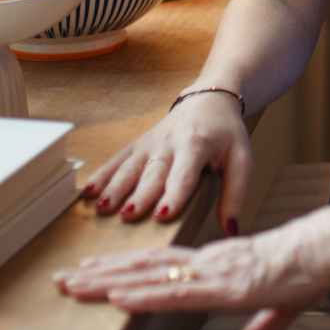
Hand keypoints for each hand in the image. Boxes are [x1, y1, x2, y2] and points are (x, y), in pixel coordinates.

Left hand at [52, 201, 329, 329]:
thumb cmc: (311, 269)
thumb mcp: (282, 306)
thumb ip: (264, 325)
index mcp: (219, 265)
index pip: (161, 266)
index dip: (124, 267)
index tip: (91, 270)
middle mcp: (208, 263)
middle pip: (144, 266)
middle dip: (100, 271)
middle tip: (62, 276)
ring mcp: (213, 272)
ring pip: (149, 275)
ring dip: (107, 280)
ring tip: (73, 284)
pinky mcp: (224, 286)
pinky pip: (175, 292)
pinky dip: (142, 294)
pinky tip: (116, 296)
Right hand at [80, 90, 249, 228]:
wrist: (209, 100)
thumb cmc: (226, 135)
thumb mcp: (241, 160)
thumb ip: (235, 195)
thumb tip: (231, 230)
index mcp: (197, 146)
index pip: (184, 175)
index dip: (173, 194)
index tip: (162, 214)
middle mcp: (170, 144)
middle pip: (152, 174)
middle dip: (140, 195)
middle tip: (127, 215)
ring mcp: (150, 143)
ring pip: (130, 167)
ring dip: (115, 187)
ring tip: (103, 207)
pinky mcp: (138, 144)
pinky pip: (118, 159)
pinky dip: (102, 174)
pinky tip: (88, 191)